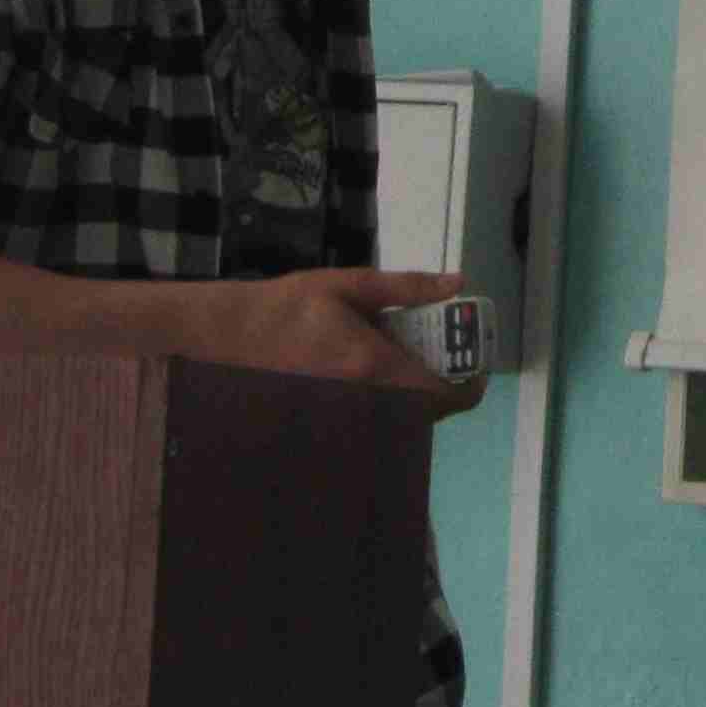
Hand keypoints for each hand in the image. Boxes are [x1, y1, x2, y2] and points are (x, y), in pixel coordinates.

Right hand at [215, 267, 492, 413]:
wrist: (231, 338)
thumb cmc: (289, 306)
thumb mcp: (349, 285)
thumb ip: (406, 287)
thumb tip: (456, 284)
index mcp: (375, 364)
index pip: (443, 393)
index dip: (471, 383)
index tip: (474, 362)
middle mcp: (367, 400)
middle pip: (431, 413)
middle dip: (446, 387)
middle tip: (443, 353)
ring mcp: (349, 417)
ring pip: (406, 420)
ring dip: (420, 396)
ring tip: (409, 357)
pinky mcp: (333, 422)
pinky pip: (380, 422)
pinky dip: (393, 403)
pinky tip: (375, 372)